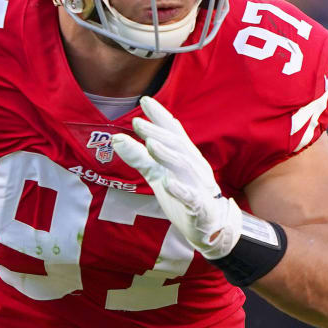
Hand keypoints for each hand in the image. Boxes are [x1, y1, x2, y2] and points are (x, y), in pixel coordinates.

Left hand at [110, 95, 241, 259]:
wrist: (211, 226)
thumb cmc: (184, 194)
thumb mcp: (158, 174)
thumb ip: (139, 157)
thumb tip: (116, 139)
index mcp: (185, 156)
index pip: (173, 132)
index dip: (160, 116)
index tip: (145, 100)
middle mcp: (193, 166)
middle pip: (176, 145)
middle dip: (158, 133)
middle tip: (138, 122)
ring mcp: (198, 186)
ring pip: (183, 167)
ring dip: (167, 155)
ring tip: (151, 145)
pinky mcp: (200, 207)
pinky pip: (191, 198)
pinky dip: (180, 190)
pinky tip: (169, 183)